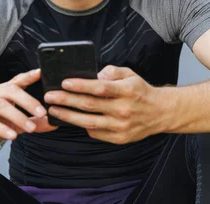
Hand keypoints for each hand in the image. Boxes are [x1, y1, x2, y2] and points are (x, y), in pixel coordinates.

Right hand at [0, 69, 57, 152]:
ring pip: (0, 105)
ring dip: (17, 116)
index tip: (42, 72)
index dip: (29, 75)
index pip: (17, 81)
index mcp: (2, 93)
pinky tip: (12, 136)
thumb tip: (53, 124)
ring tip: (29, 128)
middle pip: (10, 90)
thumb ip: (33, 123)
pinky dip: (1, 128)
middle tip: (42, 112)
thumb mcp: (14, 126)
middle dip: (28, 100)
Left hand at [43, 65, 165, 143]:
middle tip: (49, 96)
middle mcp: (124, 109)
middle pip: (89, 105)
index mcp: (127, 91)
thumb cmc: (140, 91)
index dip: (80, 85)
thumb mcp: (130, 74)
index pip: (99, 88)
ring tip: (53, 110)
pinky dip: (82, 126)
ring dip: (68, 116)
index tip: (64, 82)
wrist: (160, 113)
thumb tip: (95, 74)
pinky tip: (71, 119)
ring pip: (88, 122)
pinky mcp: (119, 138)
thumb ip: (112, 71)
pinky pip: (95, 133)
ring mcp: (121, 126)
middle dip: (66, 100)